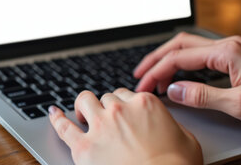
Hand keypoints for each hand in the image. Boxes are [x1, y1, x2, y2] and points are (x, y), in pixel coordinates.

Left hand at [49, 89, 201, 164]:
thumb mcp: (187, 139)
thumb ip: (172, 124)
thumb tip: (166, 123)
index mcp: (145, 103)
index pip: (127, 94)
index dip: (124, 105)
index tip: (124, 113)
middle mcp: (119, 110)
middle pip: (106, 97)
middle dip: (106, 107)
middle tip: (107, 119)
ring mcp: (100, 126)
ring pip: (84, 101)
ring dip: (84, 106)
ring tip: (83, 115)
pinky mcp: (84, 147)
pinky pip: (63, 127)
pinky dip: (56, 118)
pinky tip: (54, 114)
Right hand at [134, 32, 240, 129]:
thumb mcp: (239, 104)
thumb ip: (202, 96)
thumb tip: (174, 91)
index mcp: (226, 52)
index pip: (179, 57)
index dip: (157, 72)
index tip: (144, 86)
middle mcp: (227, 44)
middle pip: (179, 44)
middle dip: (156, 59)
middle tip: (139, 76)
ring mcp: (231, 48)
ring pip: (189, 47)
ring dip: (168, 59)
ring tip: (154, 77)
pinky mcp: (235, 55)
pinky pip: (200, 54)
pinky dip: (183, 62)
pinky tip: (178, 75)